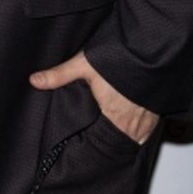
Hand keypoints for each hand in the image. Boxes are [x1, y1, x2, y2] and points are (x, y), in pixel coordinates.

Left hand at [29, 48, 159, 144]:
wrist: (152, 50)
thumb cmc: (120, 58)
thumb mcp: (85, 65)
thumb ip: (59, 75)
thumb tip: (34, 81)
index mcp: (115, 119)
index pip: (102, 143)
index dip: (93, 142)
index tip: (85, 140)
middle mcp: (134, 125)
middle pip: (118, 141)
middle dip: (107, 138)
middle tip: (95, 132)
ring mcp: (149, 120)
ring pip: (134, 136)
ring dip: (124, 133)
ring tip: (110, 127)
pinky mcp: (158, 112)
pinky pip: (147, 128)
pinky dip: (139, 126)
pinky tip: (130, 117)